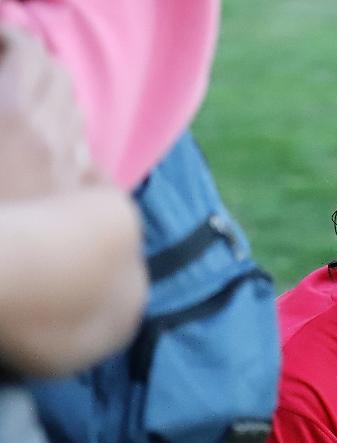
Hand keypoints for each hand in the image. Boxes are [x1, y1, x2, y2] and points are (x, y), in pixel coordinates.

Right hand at [0, 26, 96, 198]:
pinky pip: (79, 148)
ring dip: (54, 95)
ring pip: (74, 112)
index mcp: (14, 113)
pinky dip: (65, 131)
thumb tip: (11, 90)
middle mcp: (50, 134)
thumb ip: (4, 103)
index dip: (12, 40)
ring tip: (26, 95)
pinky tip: (46, 139)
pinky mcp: (70, 192)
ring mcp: (65, 164)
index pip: (29, 54)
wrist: (5, 259)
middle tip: (10, 61)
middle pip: (60, 80)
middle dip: (36, 63)